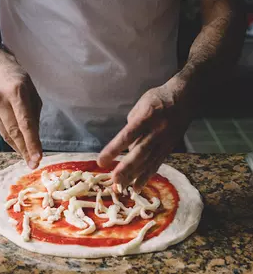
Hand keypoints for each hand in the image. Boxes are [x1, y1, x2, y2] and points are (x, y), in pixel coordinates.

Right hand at [0, 55, 42, 168]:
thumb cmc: (21, 82)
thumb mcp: (33, 95)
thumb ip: (34, 117)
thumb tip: (34, 140)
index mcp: (17, 93)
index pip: (26, 123)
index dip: (32, 142)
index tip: (38, 157)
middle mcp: (1, 100)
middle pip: (14, 132)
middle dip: (26, 150)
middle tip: (34, 164)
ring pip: (6, 134)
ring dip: (19, 148)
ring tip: (29, 158)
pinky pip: (1, 130)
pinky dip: (11, 139)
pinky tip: (19, 145)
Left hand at [98, 76, 192, 192]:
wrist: (184, 98)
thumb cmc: (158, 99)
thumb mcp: (140, 105)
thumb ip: (132, 125)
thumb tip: (126, 145)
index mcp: (147, 117)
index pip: (127, 136)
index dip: (114, 149)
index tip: (101, 161)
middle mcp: (156, 131)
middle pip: (140, 153)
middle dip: (126, 168)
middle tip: (114, 181)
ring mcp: (164, 141)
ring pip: (149, 162)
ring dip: (135, 176)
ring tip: (123, 188)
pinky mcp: (169, 148)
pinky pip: (157, 164)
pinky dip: (147, 176)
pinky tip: (138, 186)